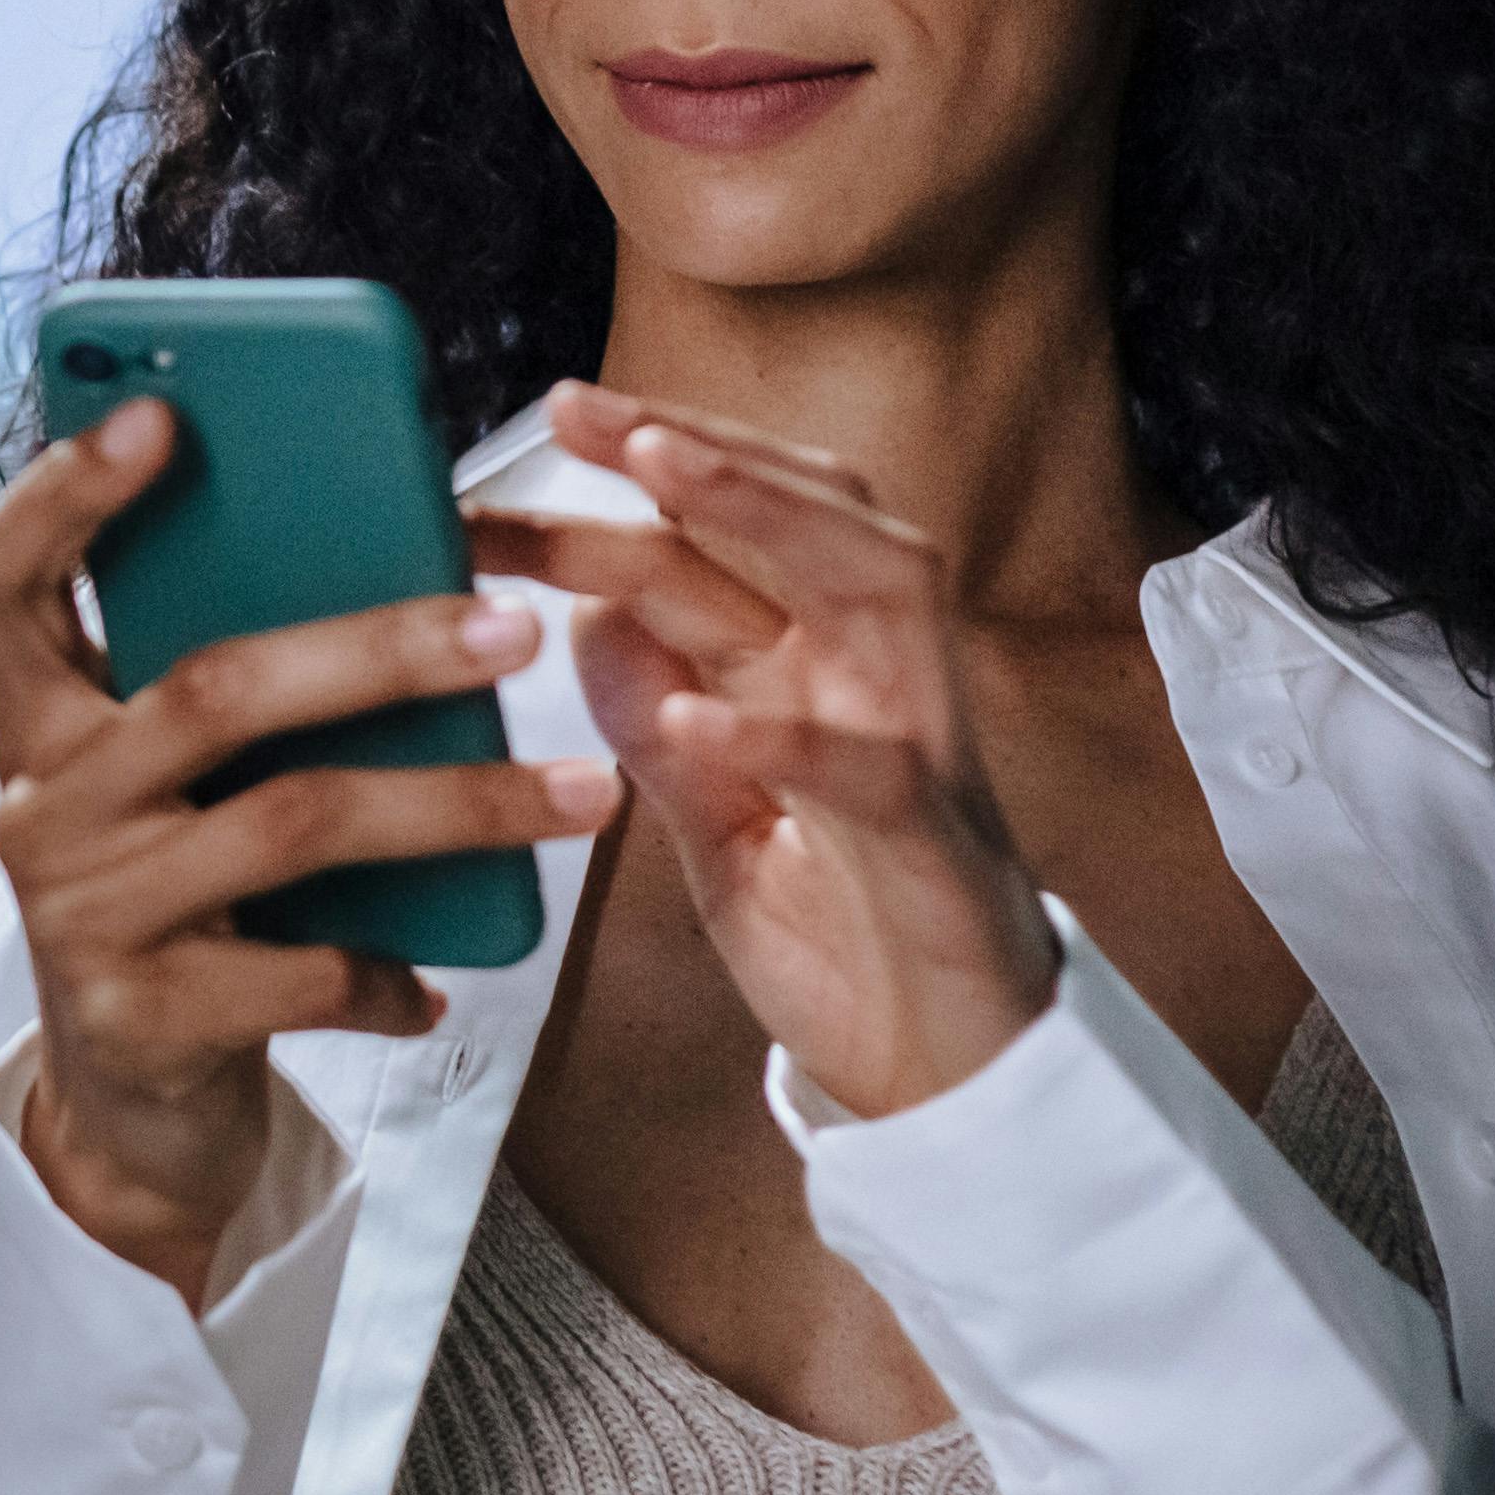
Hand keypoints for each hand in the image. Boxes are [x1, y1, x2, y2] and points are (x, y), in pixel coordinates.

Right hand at [0, 400, 617, 1307]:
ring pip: (294, 823)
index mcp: (42, 716)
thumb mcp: (175, 787)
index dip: (73, 488)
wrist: (128, 1119)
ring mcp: (86, 911)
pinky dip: (396, 975)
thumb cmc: (185, 904)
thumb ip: (230, 691)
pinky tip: (442, 982)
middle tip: (513, 630)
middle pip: (216, 689)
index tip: (167, 415)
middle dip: (380, 649)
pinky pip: (308, 972)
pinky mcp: (144, 1019)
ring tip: (582, 795)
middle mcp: (42, 802)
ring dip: (456, 805)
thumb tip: (410, 568)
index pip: (10, 572)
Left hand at [492, 380, 1057, 1118]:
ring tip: (658, 472)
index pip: (731, 539)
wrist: (947, 1088)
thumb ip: (660, 736)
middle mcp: (877, 683)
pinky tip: (694, 710)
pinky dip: (782, 732)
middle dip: (699, 447)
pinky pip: (871, 769)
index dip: (644, 469)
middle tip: (580, 406)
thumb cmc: (844, 945)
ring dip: (768, 516)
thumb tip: (582, 619)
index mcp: (818, 671)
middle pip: (809, 520)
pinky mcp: (937, 850)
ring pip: (877, 585)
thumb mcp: (718, 833)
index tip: (547, 415)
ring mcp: (920, 752)